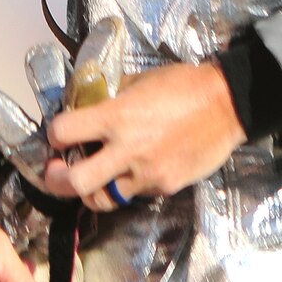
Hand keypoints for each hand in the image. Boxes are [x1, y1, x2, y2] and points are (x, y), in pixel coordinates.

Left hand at [42, 62, 244, 210]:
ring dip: (90, 191)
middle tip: (55, 173)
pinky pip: (135, 194)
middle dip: (56, 180)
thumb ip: (111, 98)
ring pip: (103, 199)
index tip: (58, 136)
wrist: (227, 104)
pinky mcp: (165, 186)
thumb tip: (89, 105)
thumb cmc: (183, 85)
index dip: (54, 135)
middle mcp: (127, 149)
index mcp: (116, 116)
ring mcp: (147, 173)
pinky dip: (126, 186)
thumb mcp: (139, 82)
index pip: (63, 132)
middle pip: (75, 182)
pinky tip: (131, 172)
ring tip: (89, 180)